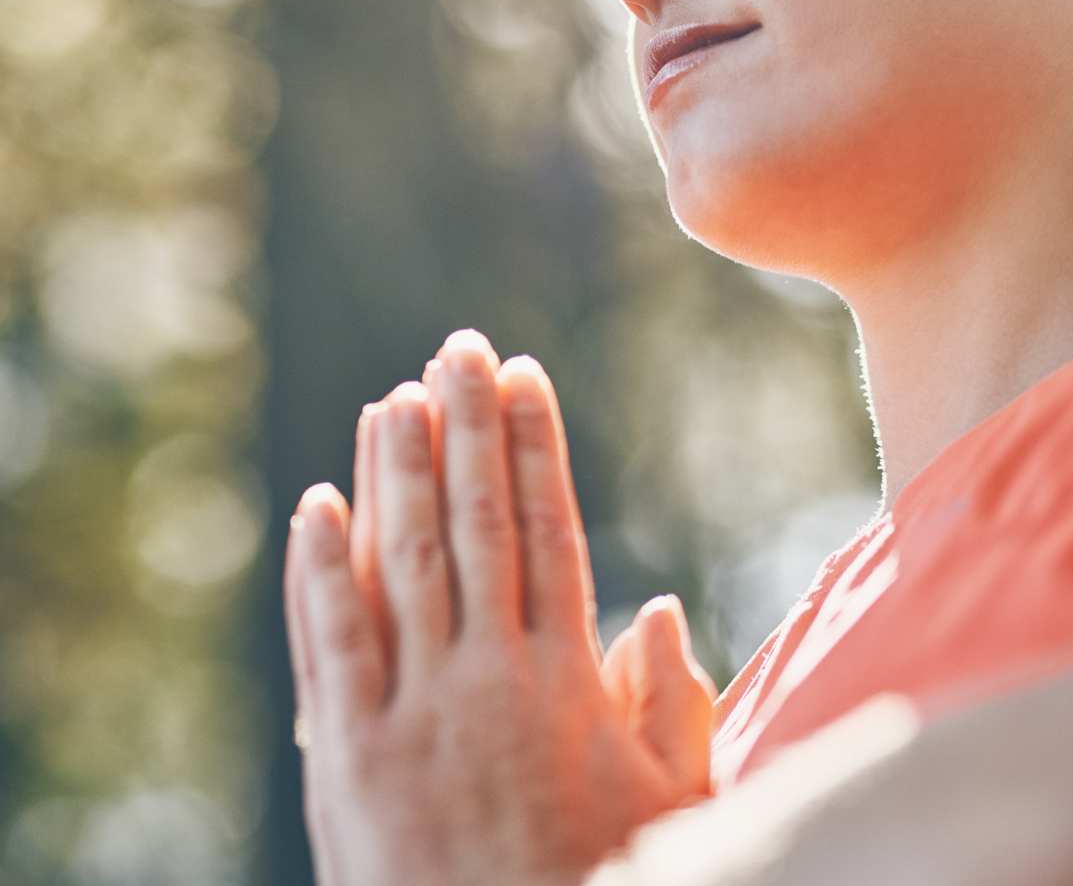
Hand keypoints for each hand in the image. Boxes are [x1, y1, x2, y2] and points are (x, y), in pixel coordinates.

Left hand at [284, 330, 715, 885]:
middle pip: (475, 524)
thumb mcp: (670, 805)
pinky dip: (322, 570)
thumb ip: (672, 701)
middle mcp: (488, 678)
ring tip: (395, 395)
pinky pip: (331, 645)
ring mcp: (413, 715)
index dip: (534, 446)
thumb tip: (656, 606)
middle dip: (467, 428)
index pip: (548, 529)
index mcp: (568, 681)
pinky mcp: (348, 760)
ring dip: (396, 473)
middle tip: (459, 348)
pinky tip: (320, 504)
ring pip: (404, 564)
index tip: (525, 377)